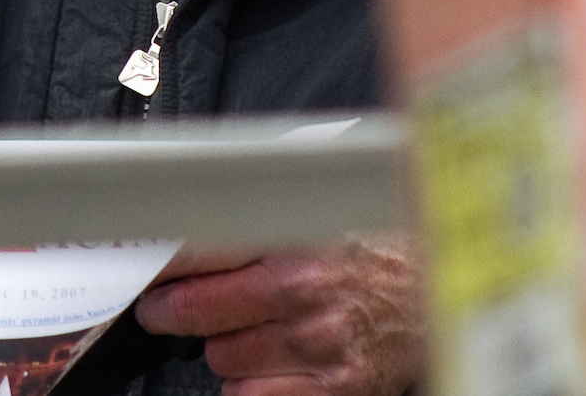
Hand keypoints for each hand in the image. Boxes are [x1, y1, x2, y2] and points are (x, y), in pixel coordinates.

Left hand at [135, 233, 423, 395]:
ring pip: (222, 358)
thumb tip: (192, 214)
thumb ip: (261, 214)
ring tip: (243, 329)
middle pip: (197, 309)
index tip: (143, 269)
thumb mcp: (320, 208)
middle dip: (170, 310)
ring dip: (221, 347)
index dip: (162, 262)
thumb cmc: (375, 244)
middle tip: (162, 308)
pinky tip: (262, 364)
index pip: (201, 247)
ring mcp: (316, 343)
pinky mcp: (334, 388)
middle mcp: (301, 287)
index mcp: (294, 232)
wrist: (442, 286)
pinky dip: (247, 385)